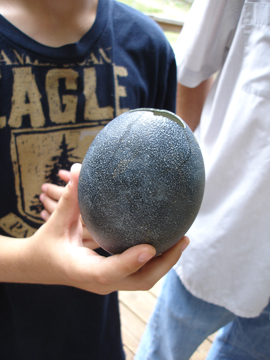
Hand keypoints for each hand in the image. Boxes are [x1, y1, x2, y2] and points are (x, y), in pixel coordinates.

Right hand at [19, 163, 188, 294]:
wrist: (40, 267)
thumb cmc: (46, 244)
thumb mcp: (56, 221)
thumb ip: (69, 198)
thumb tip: (82, 168)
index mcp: (82, 270)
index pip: (109, 271)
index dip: (130, 261)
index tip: (151, 246)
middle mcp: (99, 282)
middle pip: (139, 281)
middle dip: (164, 264)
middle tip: (183, 240)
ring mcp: (108, 283)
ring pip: (143, 280)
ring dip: (164, 263)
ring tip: (182, 240)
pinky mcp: (113, 278)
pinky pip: (139, 273)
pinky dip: (154, 261)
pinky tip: (165, 241)